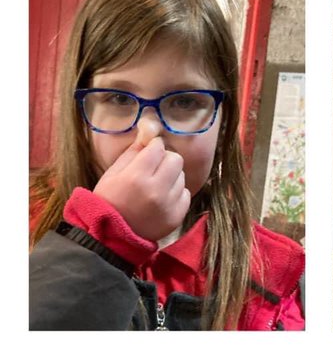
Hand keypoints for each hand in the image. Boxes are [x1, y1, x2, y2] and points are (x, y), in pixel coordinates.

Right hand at [93, 119, 190, 241]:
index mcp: (137, 177)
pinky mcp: (176, 217)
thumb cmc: (108, 202)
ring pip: (181, 175)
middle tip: (154, 169)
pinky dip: (176, 194)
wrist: (110, 239)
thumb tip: (150, 131)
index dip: (153, 148)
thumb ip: (133, 152)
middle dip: (165, 160)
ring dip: (171, 177)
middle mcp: (156, 190)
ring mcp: (168, 205)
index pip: (158, 147)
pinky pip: (186, 194)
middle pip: (175, 159)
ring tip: (155, 187)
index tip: (148, 154)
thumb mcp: (112, 174)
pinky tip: (162, 200)